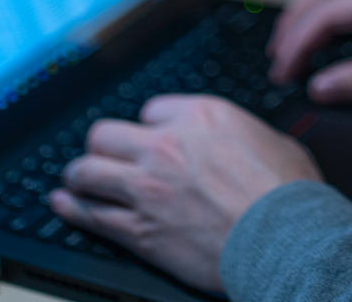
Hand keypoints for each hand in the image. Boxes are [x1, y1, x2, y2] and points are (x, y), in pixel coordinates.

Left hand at [51, 94, 321, 291]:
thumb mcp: (274, 142)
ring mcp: (146, 188)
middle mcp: (165, 146)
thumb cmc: (289, 197)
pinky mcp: (138, 229)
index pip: (151, 111)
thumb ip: (243, 135)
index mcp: (200, 117)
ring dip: (80, 174)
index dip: (150, 127)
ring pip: (87, 170)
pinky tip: (62, 203)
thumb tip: (243, 141)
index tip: (150, 139)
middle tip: (105, 155)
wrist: (285, 241)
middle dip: (104, 145)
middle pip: (106, 134)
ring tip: (77, 178)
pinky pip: (90, 214)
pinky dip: (71, 208)